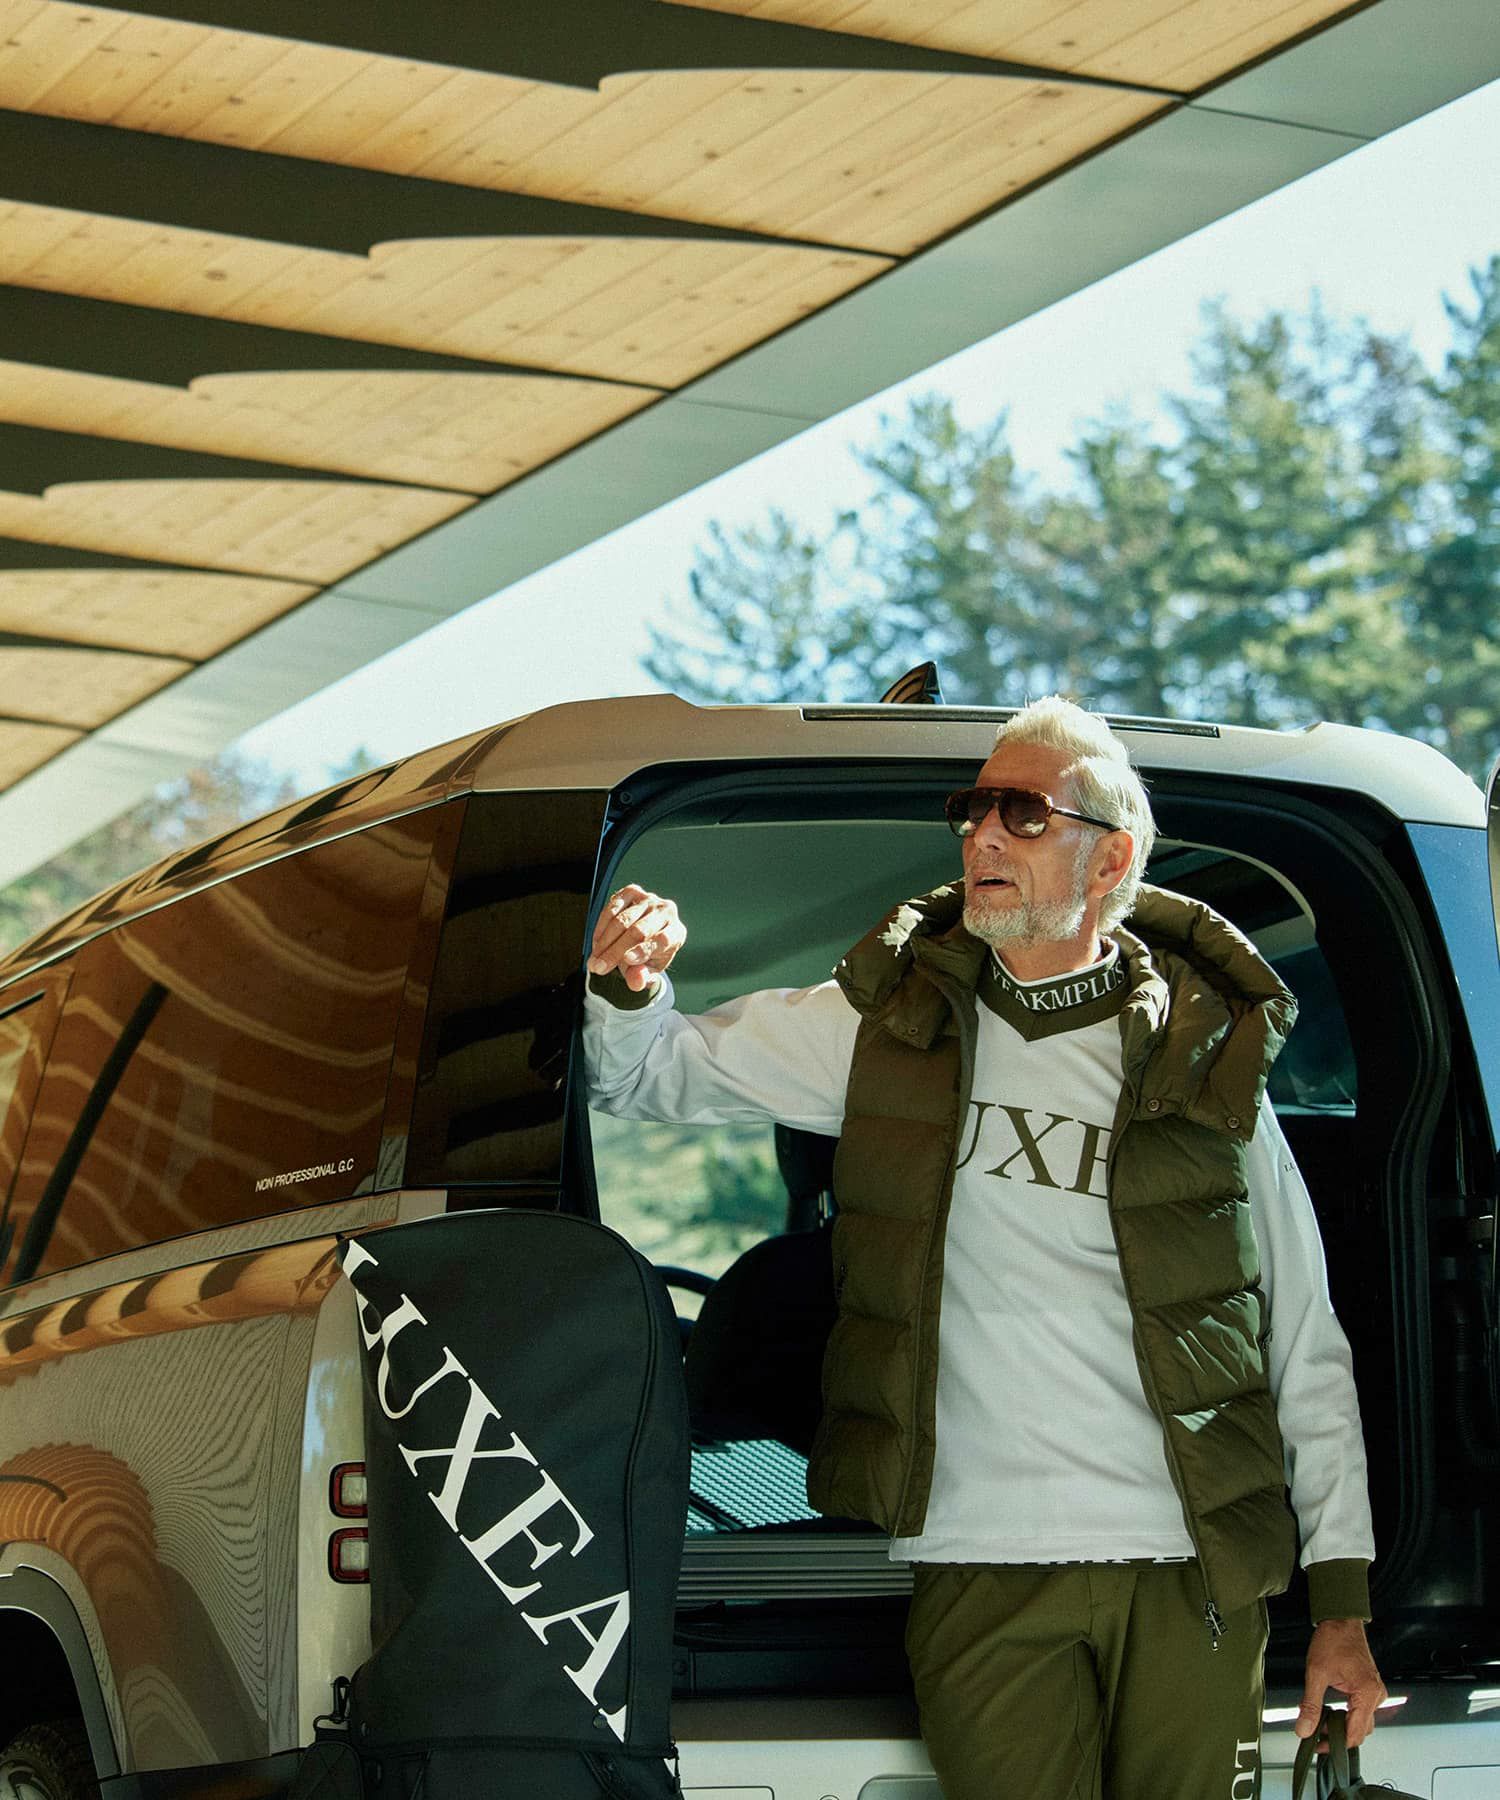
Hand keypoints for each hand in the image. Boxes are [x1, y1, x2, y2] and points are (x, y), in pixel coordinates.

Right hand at [586, 885, 685, 991]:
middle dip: (615, 951)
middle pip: (639, 931)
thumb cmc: (649, 955)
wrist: (644, 935)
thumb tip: (635, 981)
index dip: (643, 951)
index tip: (626, 961)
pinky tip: (596, 941)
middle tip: (598, 968)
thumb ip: (642, 978)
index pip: (662, 940)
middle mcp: (666, 912)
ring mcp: (649, 899)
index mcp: (676, 933)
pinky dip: (602, 924)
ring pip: (623, 920)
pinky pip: (614, 906)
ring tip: (594, 960)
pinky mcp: (633, 891)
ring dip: (605, 941)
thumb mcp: (648, 971)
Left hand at [1295, 1619, 1385, 1748]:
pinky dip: (1348, 1715)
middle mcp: (1376, 1695)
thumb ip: (1310, 1704)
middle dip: (1338, 1736)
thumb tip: (1304, 1728)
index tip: (1318, 1745)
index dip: (1335, 1744)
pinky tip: (1332, 1713)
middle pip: (1360, 1731)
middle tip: (1316, 1736)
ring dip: (1343, 1726)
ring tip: (1321, 1724)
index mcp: (1367, 1694)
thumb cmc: (1332, 1640)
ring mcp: (1375, 1692)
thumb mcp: (1316, 1673)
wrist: (1341, 1620)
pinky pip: (1362, 1710)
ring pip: (1362, 1722)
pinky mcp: (1370, 1688)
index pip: (1355, 1734)